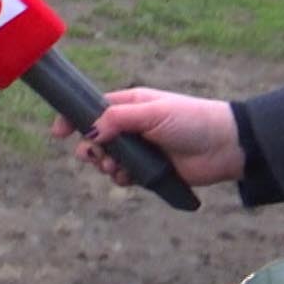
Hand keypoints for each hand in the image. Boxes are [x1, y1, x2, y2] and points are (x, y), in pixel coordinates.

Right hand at [50, 88, 244, 187]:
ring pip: (106, 159)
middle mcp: (131, 127)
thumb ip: (118, 119)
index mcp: (130, 105)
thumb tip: (89, 132)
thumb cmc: (192, 120)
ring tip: (114, 167)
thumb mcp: (153, 112)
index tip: (59, 133)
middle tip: (95, 155)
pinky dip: (120, 178)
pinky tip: (128, 178)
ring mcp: (139, 149)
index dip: (73, 119)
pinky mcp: (148, 170)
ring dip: (104, 165)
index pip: (91, 109)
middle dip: (89, 148)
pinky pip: (123, 176)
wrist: (225, 146)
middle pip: (94, 138)